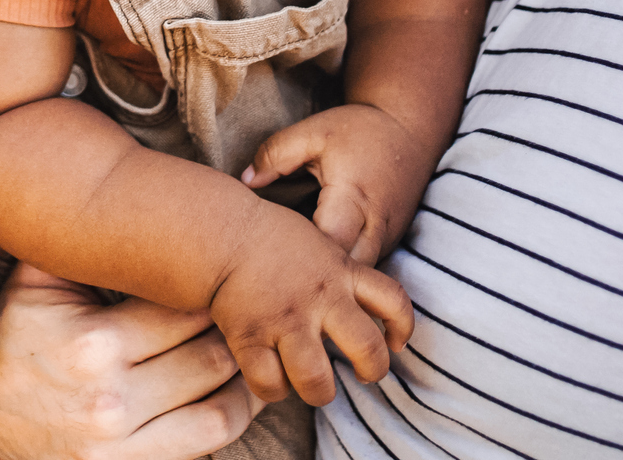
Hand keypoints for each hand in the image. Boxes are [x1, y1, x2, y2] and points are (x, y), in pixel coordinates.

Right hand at [0, 263, 259, 459]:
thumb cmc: (3, 353)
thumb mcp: (27, 292)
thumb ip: (68, 245)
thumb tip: (102, 183)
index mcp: (91, 340)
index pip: (182, 303)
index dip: (215, 286)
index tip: (228, 274)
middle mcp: (111, 394)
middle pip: (211, 350)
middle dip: (239, 327)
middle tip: (253, 308)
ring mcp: (124, 442)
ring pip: (221, 401)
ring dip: (247, 375)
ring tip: (252, 350)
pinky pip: (206, 442)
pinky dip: (231, 416)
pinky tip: (233, 393)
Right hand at [207, 207, 411, 406]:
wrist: (218, 231)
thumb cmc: (267, 236)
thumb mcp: (316, 242)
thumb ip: (341, 271)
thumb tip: (361, 301)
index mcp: (340, 270)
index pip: (394, 300)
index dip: (403, 327)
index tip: (395, 341)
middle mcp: (319, 298)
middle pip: (368, 351)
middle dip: (372, 371)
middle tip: (363, 374)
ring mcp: (285, 320)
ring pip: (318, 381)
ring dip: (321, 392)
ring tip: (316, 386)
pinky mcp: (249, 337)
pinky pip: (270, 384)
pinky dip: (273, 390)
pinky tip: (274, 380)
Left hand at [242, 104, 424, 264]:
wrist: (410, 129)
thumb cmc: (359, 130)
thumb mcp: (314, 133)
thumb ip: (276, 154)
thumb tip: (246, 181)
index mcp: (353, 197)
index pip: (328, 245)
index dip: (301, 257)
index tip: (270, 257)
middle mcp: (375, 225)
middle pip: (348, 275)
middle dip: (318, 282)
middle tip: (281, 279)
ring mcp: (388, 238)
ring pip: (361, 278)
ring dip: (334, 281)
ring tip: (296, 280)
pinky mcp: (391, 243)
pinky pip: (367, 269)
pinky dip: (346, 274)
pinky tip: (318, 272)